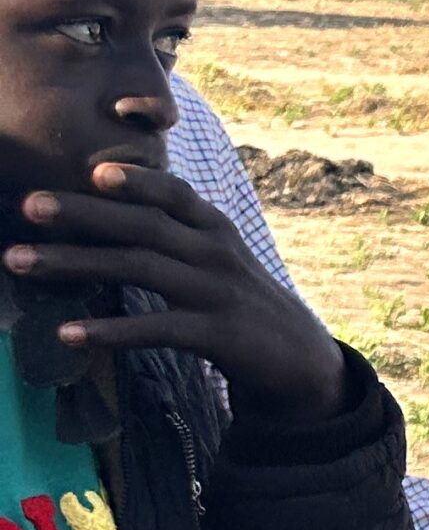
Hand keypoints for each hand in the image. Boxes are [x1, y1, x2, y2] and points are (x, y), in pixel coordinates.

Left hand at [8, 164, 346, 419]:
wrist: (299, 359)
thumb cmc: (241, 304)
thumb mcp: (218, 260)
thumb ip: (178, 235)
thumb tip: (113, 211)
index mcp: (216, 229)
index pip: (175, 193)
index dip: (137, 179)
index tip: (91, 171)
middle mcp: (217, 253)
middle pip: (144, 225)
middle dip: (83, 213)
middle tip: (29, 204)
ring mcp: (217, 292)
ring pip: (139, 269)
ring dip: (73, 263)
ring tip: (18, 261)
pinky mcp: (216, 334)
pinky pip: (155, 329)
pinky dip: (110, 330)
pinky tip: (67, 333)